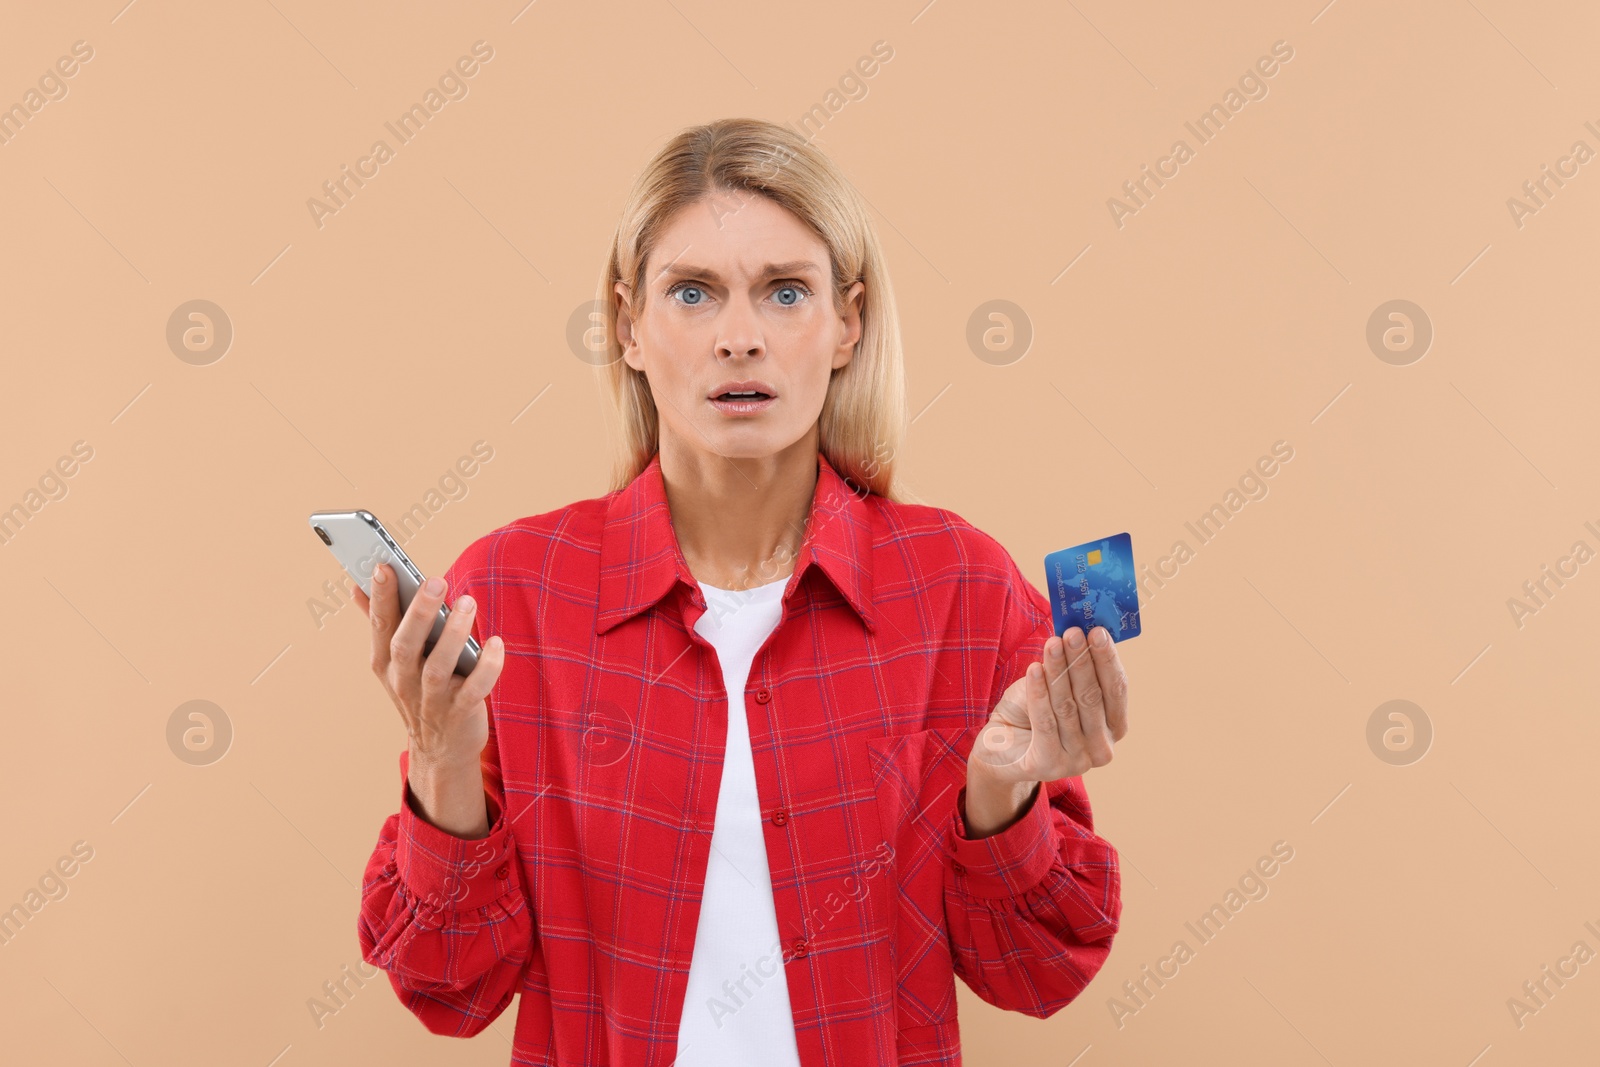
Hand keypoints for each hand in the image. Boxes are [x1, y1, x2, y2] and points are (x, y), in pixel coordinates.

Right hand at [354, 565, 505, 835]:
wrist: (440, 750)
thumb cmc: (418, 692)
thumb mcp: (393, 662)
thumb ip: (380, 622)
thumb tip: (357, 586)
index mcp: (386, 663)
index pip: (380, 626)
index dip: (379, 598)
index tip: (383, 566)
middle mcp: (404, 680)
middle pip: (406, 645)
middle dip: (418, 612)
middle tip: (436, 580)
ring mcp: (432, 699)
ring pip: (438, 666)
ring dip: (453, 634)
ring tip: (467, 602)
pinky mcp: (461, 712)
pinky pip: (474, 689)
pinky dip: (487, 667)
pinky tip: (496, 643)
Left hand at [968, 626, 1129, 788]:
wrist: (1000, 747)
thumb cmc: (1034, 712)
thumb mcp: (1056, 685)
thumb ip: (1071, 667)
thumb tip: (1076, 631)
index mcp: (1114, 728)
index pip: (1116, 689)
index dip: (1107, 659)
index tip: (1097, 631)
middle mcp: (1102, 748)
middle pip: (1093, 697)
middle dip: (1082, 661)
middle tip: (1073, 633)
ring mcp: (1077, 761)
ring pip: (1067, 707)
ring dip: (1058, 671)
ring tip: (1051, 644)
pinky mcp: (1049, 766)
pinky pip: (1045, 722)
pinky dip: (1039, 693)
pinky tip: (1034, 669)